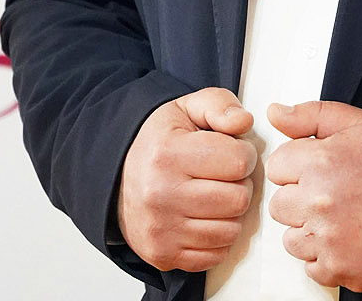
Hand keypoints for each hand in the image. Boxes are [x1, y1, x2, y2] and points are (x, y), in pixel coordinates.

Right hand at [117, 87, 255, 272]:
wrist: (116, 176)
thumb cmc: (160, 141)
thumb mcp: (188, 108)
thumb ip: (220, 105)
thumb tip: (244, 121)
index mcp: (168, 154)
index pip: (238, 161)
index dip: (245, 153)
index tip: (233, 151)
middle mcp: (160, 195)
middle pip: (238, 199)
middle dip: (240, 184)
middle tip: (225, 175)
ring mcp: (160, 230)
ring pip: (231, 230)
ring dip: (231, 213)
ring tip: (215, 194)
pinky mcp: (162, 255)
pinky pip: (216, 255)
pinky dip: (218, 237)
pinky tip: (205, 217)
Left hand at [266, 99, 361, 292]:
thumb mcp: (358, 123)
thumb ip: (310, 115)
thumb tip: (276, 114)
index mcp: (319, 163)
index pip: (276, 167)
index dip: (298, 167)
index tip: (319, 169)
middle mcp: (318, 203)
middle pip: (280, 205)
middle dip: (301, 198)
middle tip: (334, 193)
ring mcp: (327, 240)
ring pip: (292, 239)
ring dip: (310, 231)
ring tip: (343, 216)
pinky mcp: (340, 270)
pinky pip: (312, 268)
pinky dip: (327, 258)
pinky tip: (350, 239)